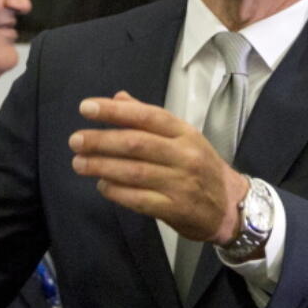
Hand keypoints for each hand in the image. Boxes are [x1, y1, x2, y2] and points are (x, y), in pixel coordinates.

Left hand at [69, 91, 247, 242]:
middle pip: (136, 144)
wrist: (232, 207)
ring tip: (79, 163)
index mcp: (184, 133)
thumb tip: (118, 98)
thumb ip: (148, 118)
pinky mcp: (175, 209)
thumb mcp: (182, 137)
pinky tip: (101, 186)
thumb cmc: (200, 167)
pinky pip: (139, 199)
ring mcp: (181, 183)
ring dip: (101, 167)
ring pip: (134, 172)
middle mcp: (184, 155)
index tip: (86, 108)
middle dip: (101, 140)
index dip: (114, 111)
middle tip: (75, 141)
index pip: (146, 116)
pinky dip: (116, 192)